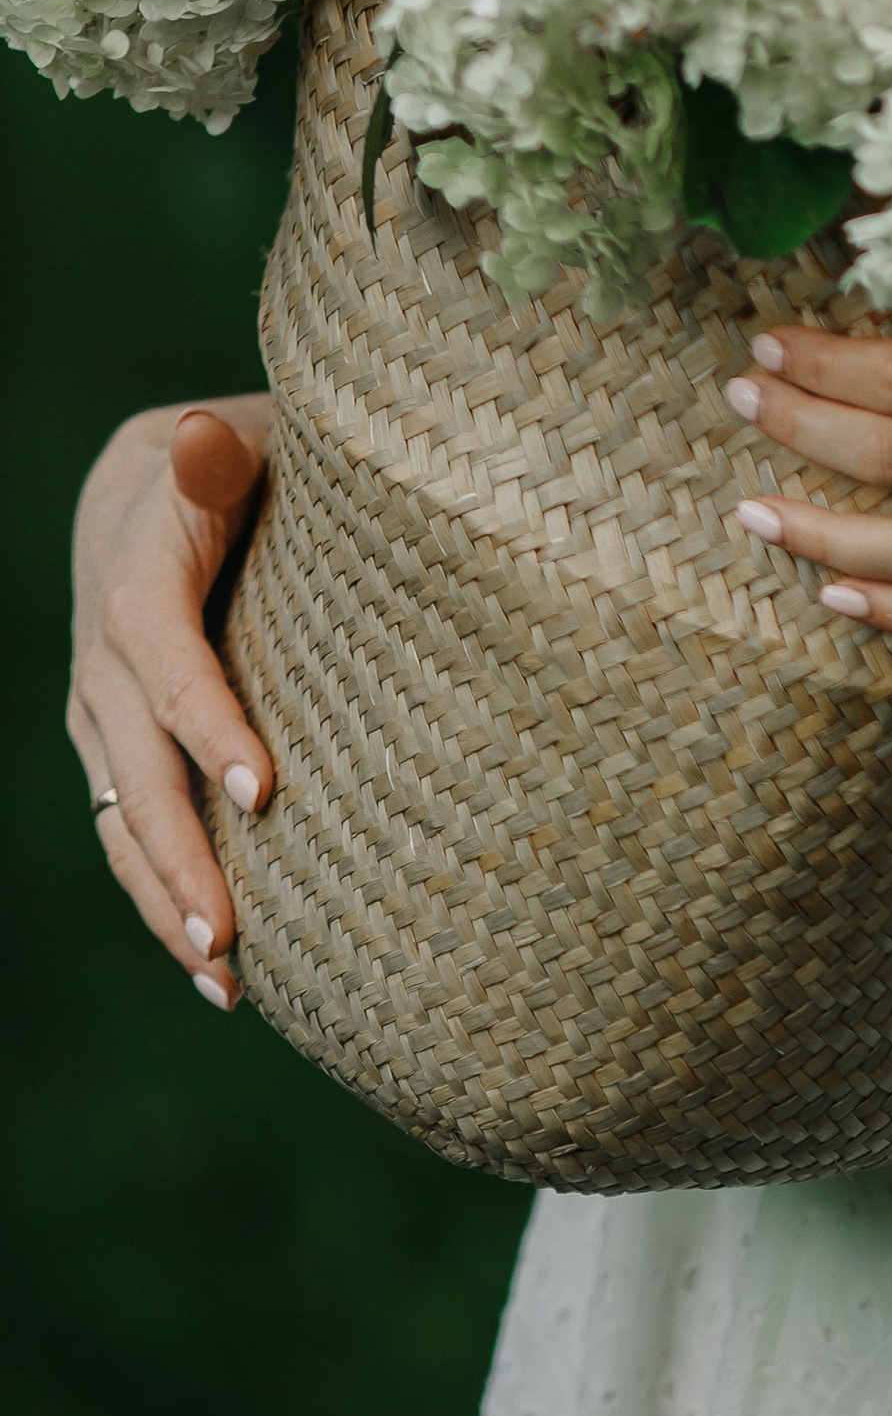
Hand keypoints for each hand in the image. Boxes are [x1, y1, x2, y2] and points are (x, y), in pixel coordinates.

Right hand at [67, 398, 273, 1009]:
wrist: (141, 486)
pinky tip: (218, 971)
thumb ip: (215, 451)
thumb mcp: (227, 440)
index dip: (212, 729)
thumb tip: (204, 434)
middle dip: (183, 860)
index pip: (171, 669)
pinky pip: (130, 834)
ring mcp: (100, 720)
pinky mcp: (114, 752)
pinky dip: (165, 901)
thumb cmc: (222, 458)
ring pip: (124, 825)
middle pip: (138, 774)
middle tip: (234, 940)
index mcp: (136, 589)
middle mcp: (104, 668)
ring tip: (229, 980)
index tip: (266, 792)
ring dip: (170, 905)